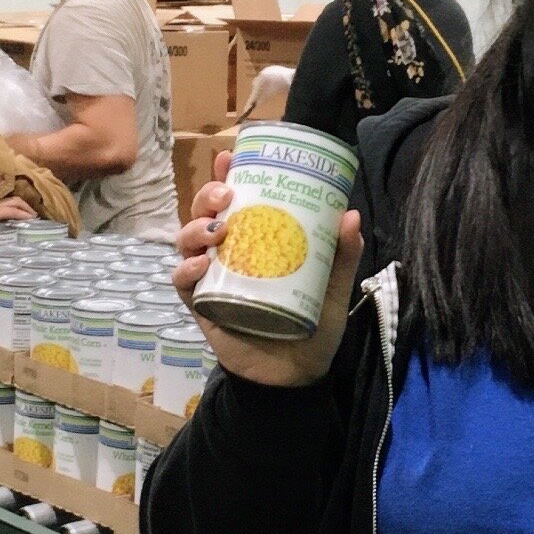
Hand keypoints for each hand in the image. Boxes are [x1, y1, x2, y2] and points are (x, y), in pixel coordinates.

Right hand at [173, 150, 363, 387]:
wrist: (296, 377)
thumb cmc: (313, 326)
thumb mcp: (333, 287)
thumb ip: (341, 254)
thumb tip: (350, 214)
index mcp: (256, 242)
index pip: (236, 201)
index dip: (226, 175)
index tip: (230, 156)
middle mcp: (229, 255)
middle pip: (204, 214)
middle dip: (208, 196)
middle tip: (226, 194)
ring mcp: (211, 279)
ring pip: (187, 241)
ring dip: (195, 228)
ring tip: (216, 230)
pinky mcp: (201, 307)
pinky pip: (182, 282)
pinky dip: (186, 270)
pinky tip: (200, 266)